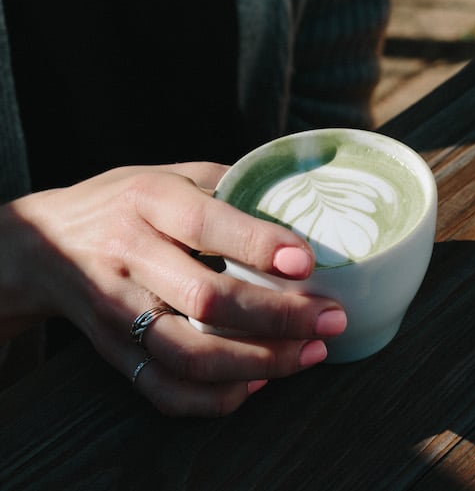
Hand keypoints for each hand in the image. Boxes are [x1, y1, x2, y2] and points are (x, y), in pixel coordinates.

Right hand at [2, 163, 345, 415]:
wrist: (47, 243)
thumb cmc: (122, 202)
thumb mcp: (167, 174)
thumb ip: (225, 186)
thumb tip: (295, 206)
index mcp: (147, 200)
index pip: (204, 224)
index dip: (257, 244)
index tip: (306, 261)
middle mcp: (129, 255)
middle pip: (205, 299)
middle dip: (278, 316)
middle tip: (330, 318)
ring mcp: (117, 309)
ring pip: (190, 354)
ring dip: (260, 362)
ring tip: (309, 353)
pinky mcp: (112, 350)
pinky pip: (164, 389)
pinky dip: (217, 397)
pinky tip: (257, 381)